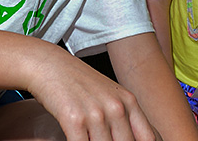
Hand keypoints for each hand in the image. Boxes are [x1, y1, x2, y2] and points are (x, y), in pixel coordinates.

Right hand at [27, 52, 157, 140]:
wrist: (48, 64)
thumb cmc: (78, 82)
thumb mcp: (110, 95)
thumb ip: (126, 117)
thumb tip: (142, 138)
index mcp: (129, 102)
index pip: (149, 137)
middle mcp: (116, 108)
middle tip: (103, 140)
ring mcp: (97, 114)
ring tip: (89, 139)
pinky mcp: (74, 120)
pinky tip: (76, 140)